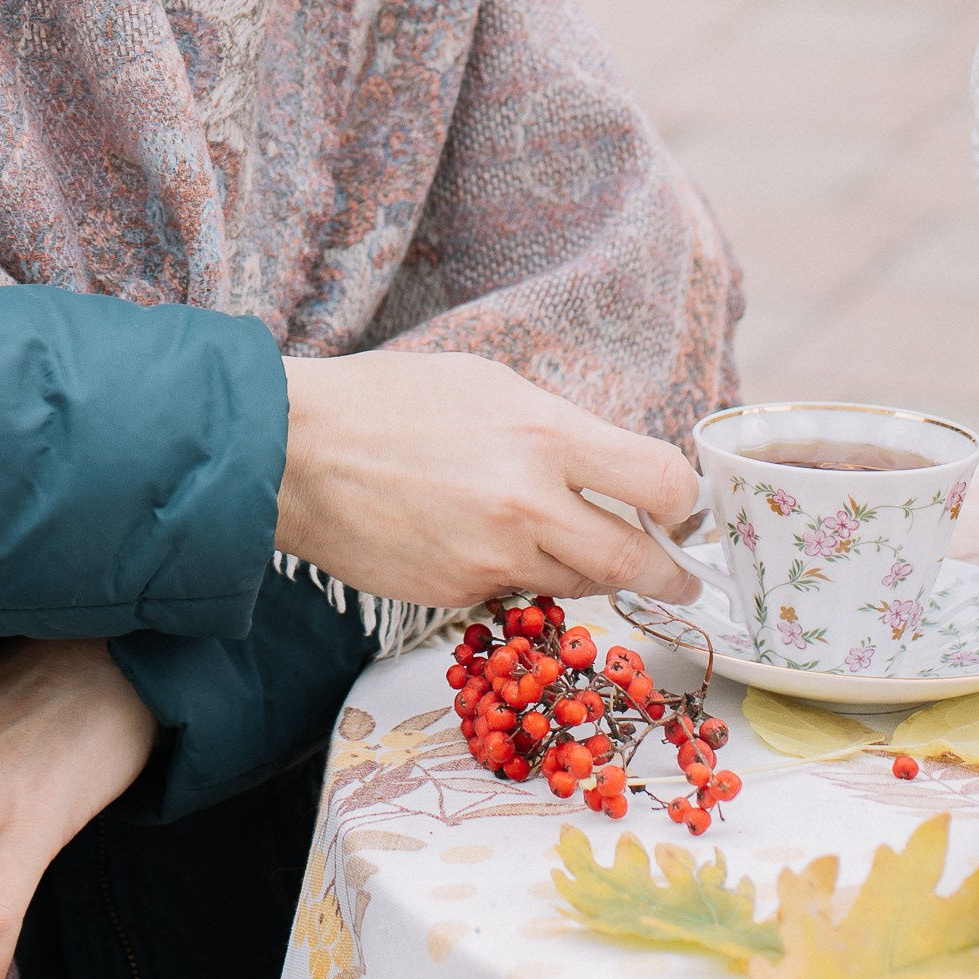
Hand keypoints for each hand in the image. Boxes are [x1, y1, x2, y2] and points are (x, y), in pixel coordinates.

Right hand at [277, 349, 700, 609]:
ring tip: (561, 538)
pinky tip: (482, 540)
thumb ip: (559, 428)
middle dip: (668, 573)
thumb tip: (611, 466)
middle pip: (637, 562)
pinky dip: (517, 574)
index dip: (683, 500)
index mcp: (546, 437)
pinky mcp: (459, 594)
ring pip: (577, 582)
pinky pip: (515, 591)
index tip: (681, 506)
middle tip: (679, 577)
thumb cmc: (389, 401)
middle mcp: (530, 506)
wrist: (294, 453)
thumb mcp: (489, 384)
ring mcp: (494, 560)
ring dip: (584, 569)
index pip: (661, 483)